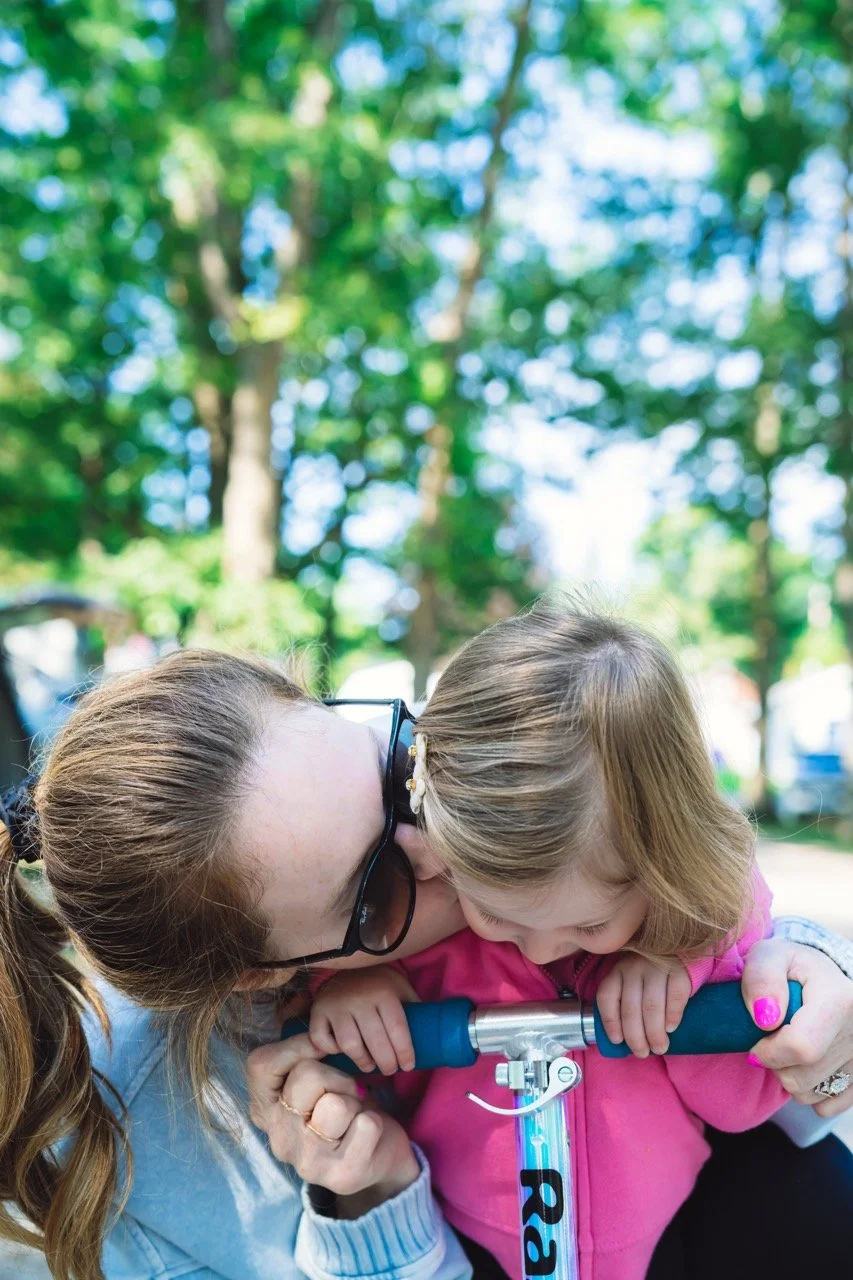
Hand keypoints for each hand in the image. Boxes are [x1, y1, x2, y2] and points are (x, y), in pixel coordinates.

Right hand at [247, 1032, 419, 1205]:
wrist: (379, 1156)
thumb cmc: (344, 1108)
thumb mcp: (317, 1081)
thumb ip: (305, 1059)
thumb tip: (320, 1039)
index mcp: (265, 1113)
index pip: (261, 1063)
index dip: (296, 1046)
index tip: (323, 1049)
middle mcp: (279, 1141)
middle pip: (306, 1075)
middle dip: (337, 1076)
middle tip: (345, 1095)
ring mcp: (308, 1163)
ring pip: (336, 1104)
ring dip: (355, 1102)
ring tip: (354, 1118)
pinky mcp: (341, 1176)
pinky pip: (366, 1125)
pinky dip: (374, 1121)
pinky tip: (367, 1136)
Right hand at [309, 966, 418, 1074]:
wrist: (345, 965)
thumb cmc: (378, 982)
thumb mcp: (400, 987)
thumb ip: (413, 1006)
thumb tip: (431, 1032)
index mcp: (384, 993)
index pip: (398, 1028)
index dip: (405, 1052)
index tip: (408, 1066)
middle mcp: (359, 999)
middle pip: (375, 1041)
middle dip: (387, 1062)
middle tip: (391, 1069)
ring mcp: (336, 1006)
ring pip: (349, 1044)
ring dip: (362, 1061)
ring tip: (370, 1065)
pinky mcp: (317, 1012)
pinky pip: (321, 1040)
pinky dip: (330, 1050)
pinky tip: (342, 1051)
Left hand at [596, 954, 691, 1056]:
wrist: (681, 948)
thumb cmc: (651, 974)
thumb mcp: (631, 981)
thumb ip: (625, 1002)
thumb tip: (622, 1039)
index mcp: (618, 971)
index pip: (607, 996)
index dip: (610, 1021)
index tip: (617, 1041)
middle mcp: (634, 968)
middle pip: (630, 1008)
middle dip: (635, 1037)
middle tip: (642, 1053)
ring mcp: (657, 967)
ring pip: (651, 1007)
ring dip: (654, 1033)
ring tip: (659, 1048)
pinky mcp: (680, 970)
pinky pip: (675, 997)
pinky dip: (672, 1016)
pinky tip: (671, 1028)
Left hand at [742, 937, 852, 1115]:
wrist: (821, 978)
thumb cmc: (790, 966)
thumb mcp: (769, 956)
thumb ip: (761, 978)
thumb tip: (765, 1018)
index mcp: (841, 1000)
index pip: (801, 1047)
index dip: (769, 1050)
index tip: (757, 1038)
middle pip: (803, 1077)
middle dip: (775, 1063)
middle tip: (771, 1039)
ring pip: (811, 1094)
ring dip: (788, 1076)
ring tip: (788, 1046)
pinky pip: (826, 1106)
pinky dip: (808, 1090)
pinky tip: (805, 1063)